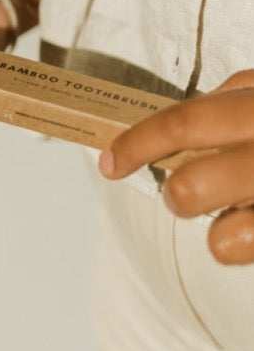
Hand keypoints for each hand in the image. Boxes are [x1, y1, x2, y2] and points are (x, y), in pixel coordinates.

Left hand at [98, 70, 253, 264]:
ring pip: (220, 239)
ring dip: (218, 230)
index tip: (110, 161)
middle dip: (176, 196)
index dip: (136, 145)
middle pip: (188, 189)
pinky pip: (240, 251)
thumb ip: (230, 99)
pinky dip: (242, 244)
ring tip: (240, 210)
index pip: (183, 123)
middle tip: (191, 190)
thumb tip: (170, 121)